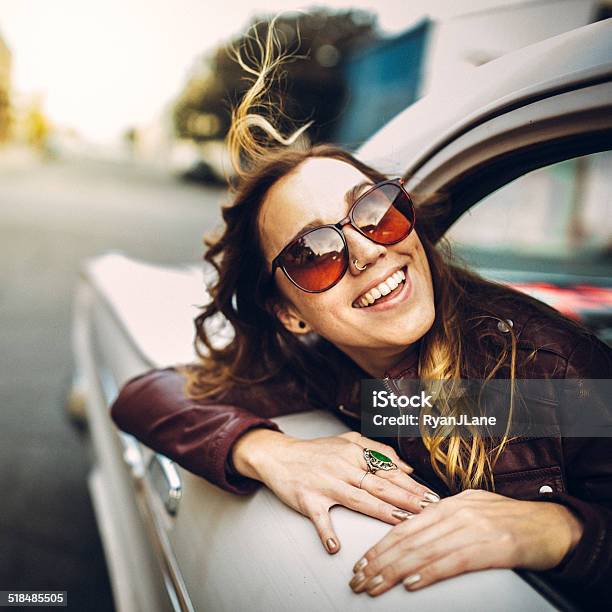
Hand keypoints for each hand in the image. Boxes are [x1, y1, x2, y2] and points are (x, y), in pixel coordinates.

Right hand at [232, 429, 439, 552]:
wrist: (280, 456)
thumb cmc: (316, 451)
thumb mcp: (348, 440)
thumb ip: (377, 451)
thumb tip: (406, 468)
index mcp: (354, 453)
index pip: (389, 470)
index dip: (412, 485)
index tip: (431, 497)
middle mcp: (342, 467)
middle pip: (380, 485)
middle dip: (407, 499)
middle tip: (428, 510)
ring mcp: (325, 484)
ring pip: (359, 500)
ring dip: (382, 512)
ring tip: (402, 523)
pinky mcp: (308, 500)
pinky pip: (319, 518)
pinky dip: (326, 532)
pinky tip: (335, 546)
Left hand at [349, 489, 582, 595]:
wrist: (551, 525)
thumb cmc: (511, 520)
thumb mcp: (472, 509)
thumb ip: (444, 518)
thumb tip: (415, 528)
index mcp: (449, 504)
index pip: (405, 526)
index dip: (380, 545)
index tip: (363, 562)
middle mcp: (456, 513)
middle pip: (408, 540)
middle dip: (379, 561)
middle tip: (359, 579)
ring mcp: (472, 528)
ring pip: (424, 552)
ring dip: (394, 571)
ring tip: (375, 585)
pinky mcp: (490, 548)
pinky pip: (452, 562)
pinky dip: (428, 572)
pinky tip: (410, 582)